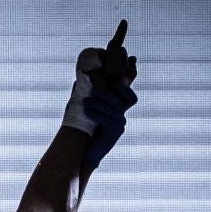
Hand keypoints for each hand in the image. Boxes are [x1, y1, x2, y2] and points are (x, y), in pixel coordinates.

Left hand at [67, 20, 138, 168]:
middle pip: (122, 97)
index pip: (127, 88)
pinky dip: (96, 112)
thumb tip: (86, 70)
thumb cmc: (82, 128)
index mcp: (117, 106)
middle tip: (94, 79)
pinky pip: (107, 119)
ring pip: (113, 108)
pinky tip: (86, 108)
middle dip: (107, 88)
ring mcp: (119, 125)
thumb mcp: (86, 104)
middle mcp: (121, 115)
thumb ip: (89, 89)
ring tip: (86, 99)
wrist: (80, 154)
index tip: (130, 57)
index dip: (130, 73)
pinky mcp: (113, 134)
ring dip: (99, 101)